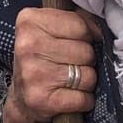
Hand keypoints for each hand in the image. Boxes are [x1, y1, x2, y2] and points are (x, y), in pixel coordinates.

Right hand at [2, 7, 99, 122]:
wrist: (21, 97)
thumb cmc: (42, 59)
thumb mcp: (51, 30)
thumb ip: (77, 21)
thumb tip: (101, 29)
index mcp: (29, 21)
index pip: (80, 25)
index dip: (85, 37)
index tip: (73, 44)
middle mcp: (28, 45)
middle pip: (86, 51)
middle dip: (86, 61)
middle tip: (70, 65)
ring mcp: (33, 72)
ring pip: (88, 75)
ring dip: (86, 82)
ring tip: (70, 81)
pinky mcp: (40, 99)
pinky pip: (83, 98)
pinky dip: (84, 100)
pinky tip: (70, 97)